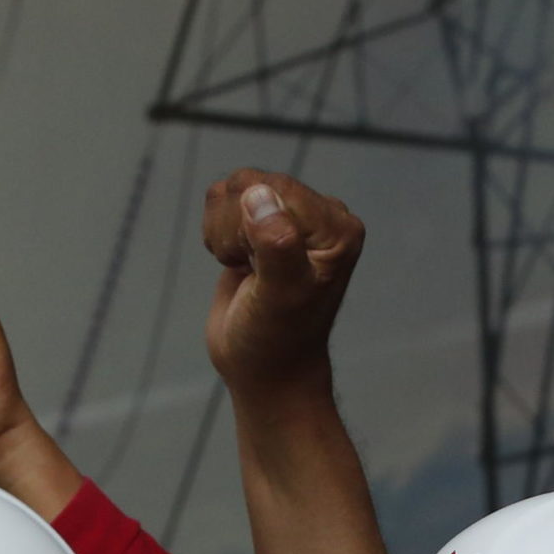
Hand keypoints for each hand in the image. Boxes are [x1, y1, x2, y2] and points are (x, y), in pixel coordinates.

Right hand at [202, 170, 365, 388]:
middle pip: (251, 183)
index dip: (250, 225)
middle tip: (249, 270)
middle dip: (234, 229)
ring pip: (231, 191)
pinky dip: (217, 236)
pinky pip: (223, 204)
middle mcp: (318, 216)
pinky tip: (237, 265)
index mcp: (336, 226)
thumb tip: (259, 195)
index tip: (255, 267)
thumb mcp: (280, 296)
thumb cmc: (277, 340)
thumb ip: (276, 245)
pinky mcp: (262, 227)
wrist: (264, 370)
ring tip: (243, 268)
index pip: (276, 188)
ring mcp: (289, 219)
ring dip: (223, 233)